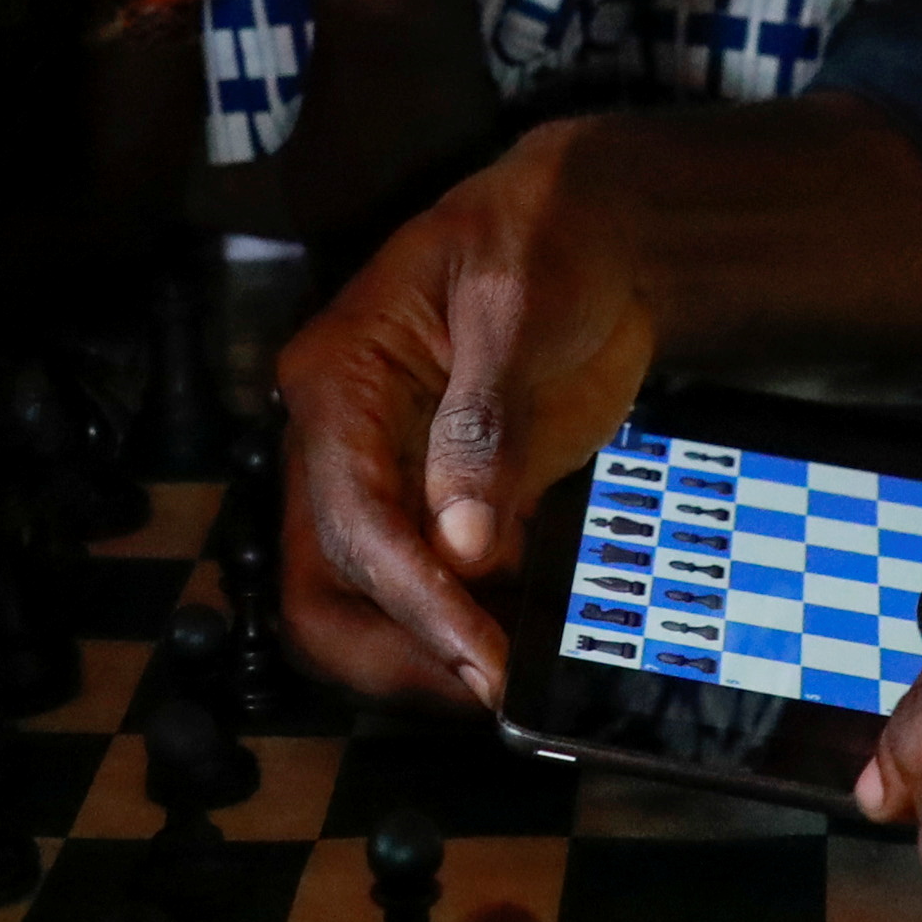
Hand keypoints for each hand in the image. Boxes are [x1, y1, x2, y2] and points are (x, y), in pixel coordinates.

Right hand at [278, 126, 665, 706]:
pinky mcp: (445, 508)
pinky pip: (439, 595)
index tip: (483, 661)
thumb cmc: (548, 237)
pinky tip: (534, 654)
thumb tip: (464, 546)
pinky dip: (476, 636)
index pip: (352, 519)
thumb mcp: (519, 304)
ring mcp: (392, 483)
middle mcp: (345, 444)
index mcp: (339, 380)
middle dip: (396, 654)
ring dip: (432, 658)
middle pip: (322, 588)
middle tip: (493, 692)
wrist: (599, 229)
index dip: (412, 600)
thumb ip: (487, 422)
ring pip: (366, 608)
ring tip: (519, 683)